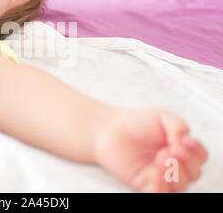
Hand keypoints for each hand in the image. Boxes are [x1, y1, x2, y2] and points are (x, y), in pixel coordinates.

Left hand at [93, 107, 207, 191]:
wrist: (109, 129)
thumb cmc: (136, 122)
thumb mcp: (161, 116)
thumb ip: (178, 126)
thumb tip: (185, 141)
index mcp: (181, 148)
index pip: (200, 156)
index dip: (196, 151)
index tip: (184, 141)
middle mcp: (173, 165)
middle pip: (194, 173)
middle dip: (185, 163)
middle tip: (169, 151)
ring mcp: (160, 176)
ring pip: (180, 186)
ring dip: (174, 175)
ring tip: (159, 160)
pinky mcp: (144, 184)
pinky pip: (159, 194)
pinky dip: (161, 188)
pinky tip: (155, 175)